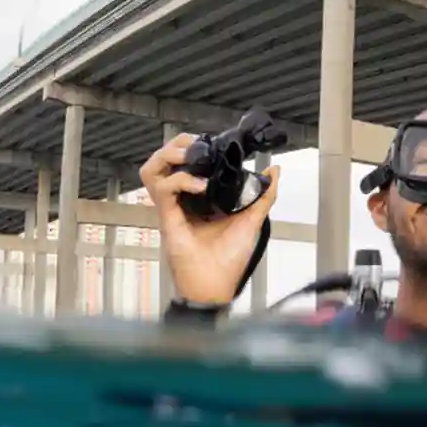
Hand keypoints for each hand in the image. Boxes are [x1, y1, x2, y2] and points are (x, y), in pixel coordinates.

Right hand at [140, 133, 281, 304]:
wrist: (217, 285)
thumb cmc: (230, 259)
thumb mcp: (252, 219)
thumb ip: (263, 195)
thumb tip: (274, 171)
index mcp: (198, 198)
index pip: (186, 162)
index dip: (193, 147)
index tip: (212, 142)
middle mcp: (181, 200)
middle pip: (163, 161)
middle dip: (176, 145)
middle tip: (196, 144)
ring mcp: (172, 208)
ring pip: (152, 171)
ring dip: (167, 157)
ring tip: (189, 156)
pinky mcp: (167, 218)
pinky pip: (164, 189)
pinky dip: (180, 181)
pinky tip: (200, 186)